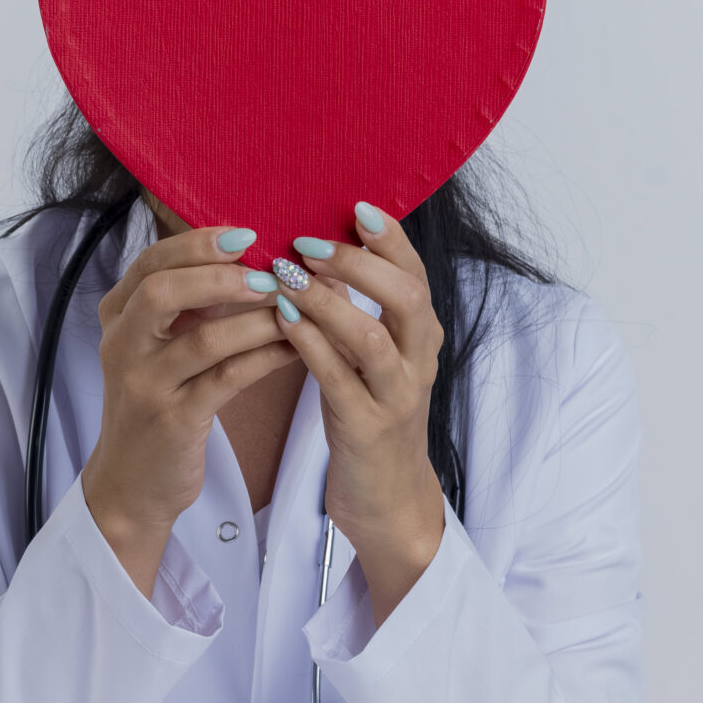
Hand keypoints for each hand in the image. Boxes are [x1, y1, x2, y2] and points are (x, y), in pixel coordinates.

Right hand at [79, 223, 301, 595]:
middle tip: (270, 267)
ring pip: (201, 339)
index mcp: (119, 316)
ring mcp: (145, 385)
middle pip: (162, 291)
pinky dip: (264, 357)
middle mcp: (123, 345)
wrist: (133, 483)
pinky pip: (226, 379)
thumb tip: (255, 255)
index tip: (247, 233)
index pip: (152, 262)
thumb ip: (190, 304)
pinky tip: (294, 346)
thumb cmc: (158, 403)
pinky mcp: (173, 420)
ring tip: (295, 304)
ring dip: (254, 318)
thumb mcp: (159, 346)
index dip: (198, 243)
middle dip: (220, 273)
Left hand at [272, 202, 447, 622]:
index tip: (355, 205)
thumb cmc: (369, 414)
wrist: (386, 498)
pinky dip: (310, 345)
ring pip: (372, 337)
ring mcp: (395, 396)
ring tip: (285, 276)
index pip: (415, 273)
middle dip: (358, 263)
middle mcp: (419, 361)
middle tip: (306, 241)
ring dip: (327, 301)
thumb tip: (323, 251)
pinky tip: (281, 321)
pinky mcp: (366, 430)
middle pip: (407, 297)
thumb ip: (359, 308)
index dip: (389, 238)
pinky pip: (338, 379)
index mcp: (421, 336)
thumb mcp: (374, 358)